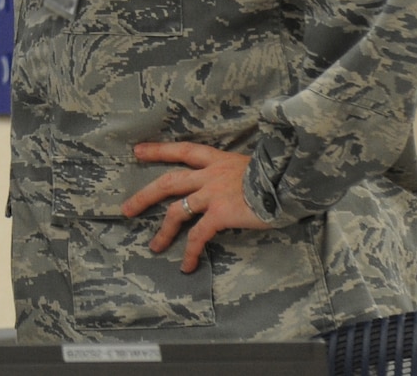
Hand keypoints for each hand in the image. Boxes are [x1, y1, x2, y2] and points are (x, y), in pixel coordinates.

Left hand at [122, 141, 269, 272]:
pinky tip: (187, 266)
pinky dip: (191, 252)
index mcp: (216, 160)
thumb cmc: (278, 174)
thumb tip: (236, 183)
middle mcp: (209, 175)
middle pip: (168, 182)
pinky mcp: (220, 213)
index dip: (158, 151)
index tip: (137, 151)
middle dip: (145, 196)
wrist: (290, 181)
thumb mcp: (252, 165)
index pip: (181, 151)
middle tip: (127, 209)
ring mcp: (212, 194)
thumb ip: (236, 173)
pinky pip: (199, 235)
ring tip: (154, 246)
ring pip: (177, 211)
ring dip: (163, 231)